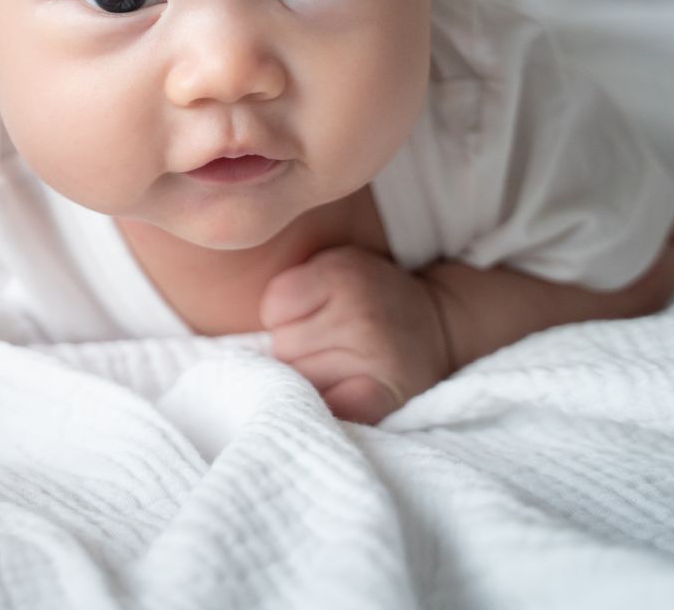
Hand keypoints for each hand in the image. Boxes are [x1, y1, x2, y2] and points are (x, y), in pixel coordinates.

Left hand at [260, 245, 453, 424]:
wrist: (436, 323)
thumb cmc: (365, 295)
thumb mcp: (332, 265)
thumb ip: (293, 283)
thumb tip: (238, 326)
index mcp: (342, 275)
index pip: (273, 308)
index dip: (281, 315)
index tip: (305, 314)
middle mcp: (359, 314)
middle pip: (284, 348)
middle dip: (294, 347)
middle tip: (325, 341)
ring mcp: (375, 356)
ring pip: (300, 380)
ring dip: (309, 376)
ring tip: (338, 361)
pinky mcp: (384, 394)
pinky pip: (332, 409)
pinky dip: (327, 405)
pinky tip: (339, 390)